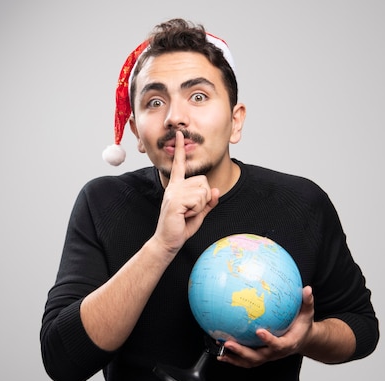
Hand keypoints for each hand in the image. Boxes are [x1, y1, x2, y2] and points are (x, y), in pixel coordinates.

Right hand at [152, 131, 219, 252]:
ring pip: (203, 191)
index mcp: (177, 187)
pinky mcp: (175, 201)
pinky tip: (185, 215)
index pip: (179, 165)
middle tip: (191, 211)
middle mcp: (174, 187)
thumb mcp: (199, 214)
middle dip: (204, 199)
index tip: (179, 134)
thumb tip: (216, 190)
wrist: (168, 241)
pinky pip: (198, 200)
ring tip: (187, 214)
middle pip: (204, 182)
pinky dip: (197, 210)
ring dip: (200, 206)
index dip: (181, 149)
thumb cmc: (181, 227)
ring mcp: (174, 192)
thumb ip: (208, 202)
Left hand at [217, 286, 315, 367]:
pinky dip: (232, 358)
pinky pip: (245, 360)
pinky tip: (220, 352)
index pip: (277, 345)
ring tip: (220, 347)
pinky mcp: (260, 356)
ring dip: (233, 356)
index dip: (268, 340)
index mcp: (287, 344)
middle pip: (257, 357)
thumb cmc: (303, 326)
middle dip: (242, 352)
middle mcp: (275, 353)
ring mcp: (267, 356)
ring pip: (249, 361)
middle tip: (229, 342)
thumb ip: (307, 302)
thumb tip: (307, 289)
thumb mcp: (307, 313)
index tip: (258, 331)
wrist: (303, 339)